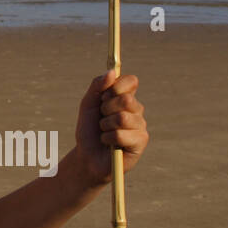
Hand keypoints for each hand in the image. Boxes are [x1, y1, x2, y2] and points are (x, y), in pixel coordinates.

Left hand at [73, 69, 146, 186]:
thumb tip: (111, 72)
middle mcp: (136, 110)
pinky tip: (109, 143)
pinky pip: (121, 135)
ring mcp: (140, 126)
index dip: (117, 86)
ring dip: (105, 125)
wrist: (87, 156)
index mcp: (126, 98)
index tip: (104, 96)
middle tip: (102, 118)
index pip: (131, 81)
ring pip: (123, 118)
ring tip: (104, 131)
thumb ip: (97, 86)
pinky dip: (107, 138)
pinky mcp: (141, 142)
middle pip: (126, 99)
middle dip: (106, 109)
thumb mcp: (87, 104)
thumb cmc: (89, 129)